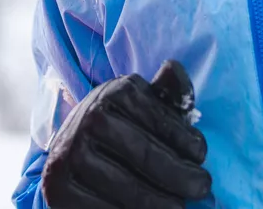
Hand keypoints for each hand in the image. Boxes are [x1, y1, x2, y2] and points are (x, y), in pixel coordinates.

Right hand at [42, 60, 210, 208]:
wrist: (68, 156)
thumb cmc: (121, 129)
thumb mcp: (142, 107)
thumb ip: (166, 94)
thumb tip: (174, 68)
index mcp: (114, 92)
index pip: (157, 118)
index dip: (184, 139)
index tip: (201, 156)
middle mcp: (89, 118)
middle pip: (145, 154)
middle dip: (181, 175)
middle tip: (202, 188)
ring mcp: (71, 153)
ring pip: (128, 187)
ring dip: (161, 203)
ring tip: (179, 207)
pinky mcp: (60, 187)